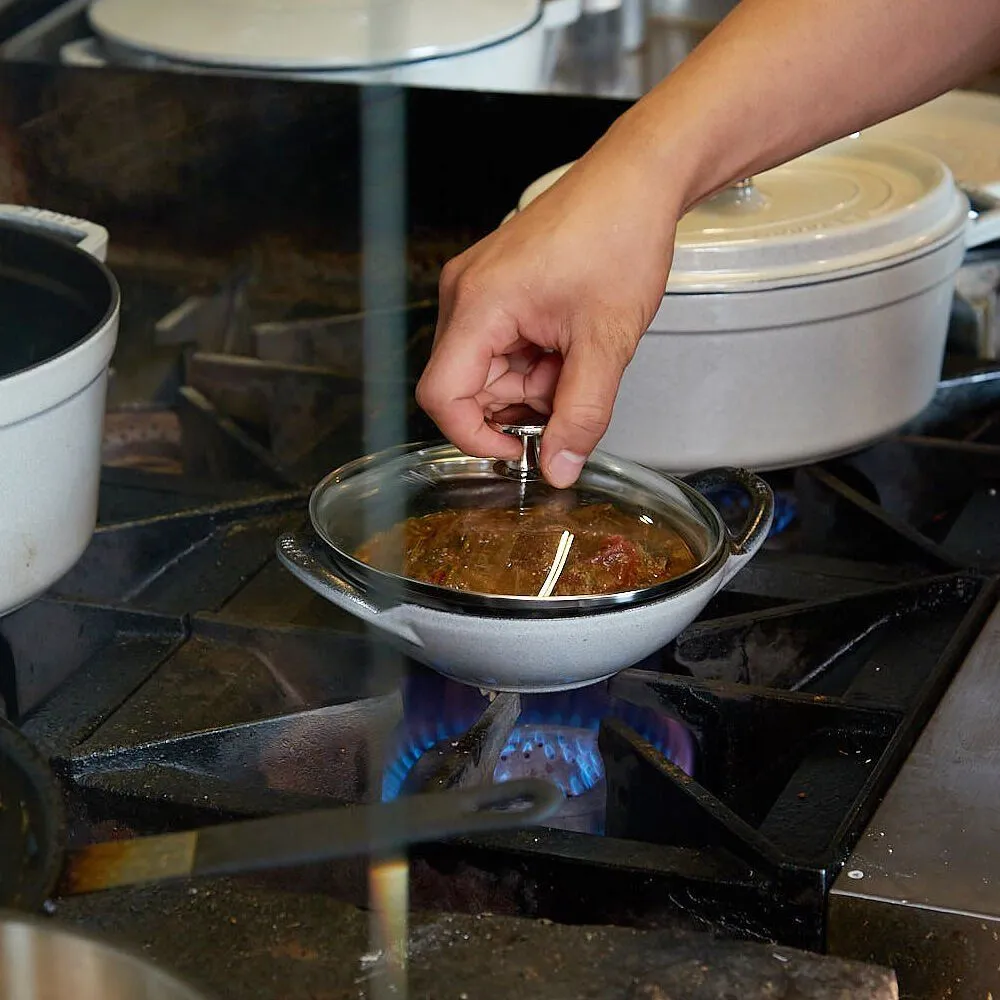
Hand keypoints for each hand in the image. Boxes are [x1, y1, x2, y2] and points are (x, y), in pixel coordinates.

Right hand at [415, 127, 682, 487]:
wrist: (637, 180)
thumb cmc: (619, 236)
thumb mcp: (606, 341)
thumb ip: (581, 414)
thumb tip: (558, 468)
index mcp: (478, 304)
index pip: (442, 396)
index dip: (475, 437)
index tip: (520, 451)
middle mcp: (464, 294)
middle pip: (467, 386)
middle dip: (519, 405)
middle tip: (571, 387)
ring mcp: (477, 287)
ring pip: (487, 370)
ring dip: (531, 383)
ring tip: (577, 354)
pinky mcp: (495, 285)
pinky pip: (500, 346)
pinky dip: (534, 360)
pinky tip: (568, 340)